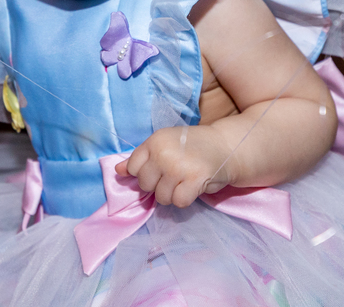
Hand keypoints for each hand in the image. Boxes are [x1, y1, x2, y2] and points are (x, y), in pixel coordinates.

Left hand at [116, 125, 234, 207]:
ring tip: (184, 181)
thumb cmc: (192, 146)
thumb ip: (141, 158)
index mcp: (155, 141)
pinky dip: (185, 199)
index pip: (133, 168)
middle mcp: (164, 153)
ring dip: (172, 194)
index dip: (145, 173)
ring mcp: (178, 167)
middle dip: (158, 185)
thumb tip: (118, 171)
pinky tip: (192, 187)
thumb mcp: (164, 145)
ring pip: (161, 197)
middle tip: (174, 176)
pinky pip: (178, 202)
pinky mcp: (194, 180)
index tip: (159, 169)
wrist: (225, 146)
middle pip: (145, 185)